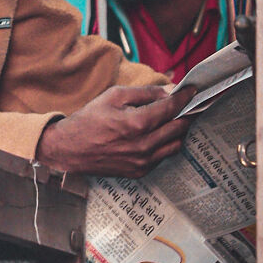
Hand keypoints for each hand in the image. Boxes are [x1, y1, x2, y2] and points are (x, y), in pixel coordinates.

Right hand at [35, 83, 196, 177]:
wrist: (70, 149)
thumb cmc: (89, 120)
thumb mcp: (113, 96)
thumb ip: (143, 93)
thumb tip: (167, 91)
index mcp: (137, 123)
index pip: (172, 108)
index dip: (185, 97)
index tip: (192, 91)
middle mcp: (144, 145)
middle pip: (180, 126)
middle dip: (186, 113)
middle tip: (187, 104)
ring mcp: (143, 161)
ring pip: (176, 144)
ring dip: (178, 130)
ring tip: (174, 120)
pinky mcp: (140, 171)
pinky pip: (163, 156)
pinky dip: (165, 144)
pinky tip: (158, 135)